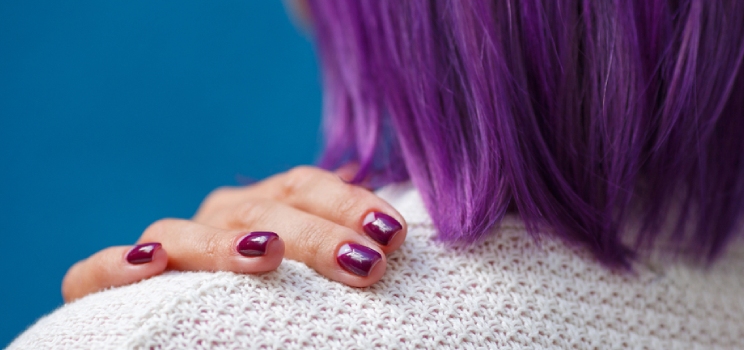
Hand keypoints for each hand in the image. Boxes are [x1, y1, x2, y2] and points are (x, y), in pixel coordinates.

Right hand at [61, 166, 406, 301]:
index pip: (304, 186)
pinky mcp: (104, 287)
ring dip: (226, 244)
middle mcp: (217, 222)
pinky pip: (92, 272)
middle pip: (261, 210)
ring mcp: (165, 248)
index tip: (392, 233)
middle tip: (364, 264)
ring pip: (186, 232)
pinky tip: (146, 265)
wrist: (209, 336)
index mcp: (265, 210)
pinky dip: (113, 265)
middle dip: (316, 235)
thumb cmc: (278, 314)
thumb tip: (397, 235)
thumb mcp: (317, 285)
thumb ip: (341, 257)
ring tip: (267, 256)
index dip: (346, 201)